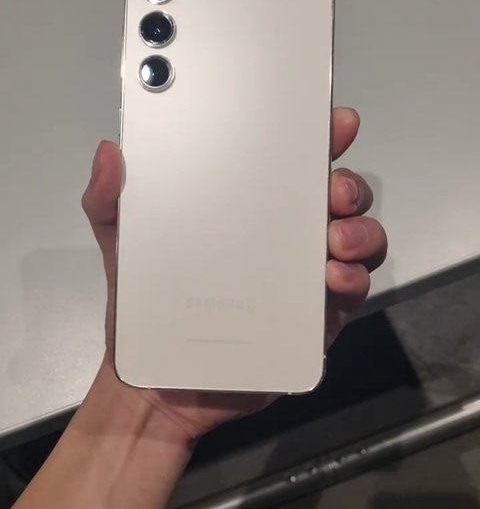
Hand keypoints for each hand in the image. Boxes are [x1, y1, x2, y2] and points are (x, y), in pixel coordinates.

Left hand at [82, 107, 386, 441]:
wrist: (160, 384)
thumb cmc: (146, 309)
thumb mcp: (122, 246)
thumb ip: (110, 200)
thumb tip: (110, 153)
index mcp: (249, 209)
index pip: (291, 163)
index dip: (319, 138)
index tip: (333, 124)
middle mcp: (285, 237)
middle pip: (337, 197)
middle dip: (348, 184)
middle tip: (332, 191)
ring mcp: (304, 278)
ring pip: (357, 238)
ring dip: (360, 230)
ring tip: (335, 239)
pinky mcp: (315, 318)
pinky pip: (352, 291)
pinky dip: (353, 278)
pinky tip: (332, 277)